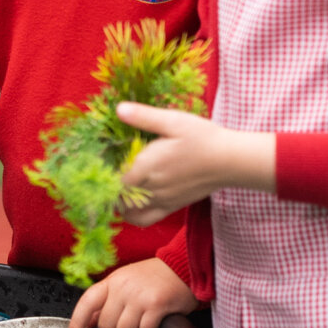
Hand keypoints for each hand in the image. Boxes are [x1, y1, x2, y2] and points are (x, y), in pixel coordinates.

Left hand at [67, 257, 196, 327]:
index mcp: (112, 281)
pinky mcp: (156, 307)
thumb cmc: (154, 277)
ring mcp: (139, 297)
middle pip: (106, 324)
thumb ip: (107, 301)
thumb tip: (88, 322)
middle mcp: (122, 288)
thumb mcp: (124, 283)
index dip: (76, 322)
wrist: (182, 269)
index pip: (87, 302)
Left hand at [114, 103, 274, 227]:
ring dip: (116, 202)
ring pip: (128, 211)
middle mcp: (152, 187)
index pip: (113, 180)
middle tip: (101, 175)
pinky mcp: (172, 206)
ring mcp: (162, 200)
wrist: (230, 160)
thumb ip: (144, 117)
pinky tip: (129, 202)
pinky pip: (144, 219)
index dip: (102, 174)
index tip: (97, 164)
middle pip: (117, 197)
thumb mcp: (173, 121)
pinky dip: (132, 215)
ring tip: (113, 187)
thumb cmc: (202, 137)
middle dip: (106, 188)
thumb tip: (118, 108)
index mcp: (148, 166)